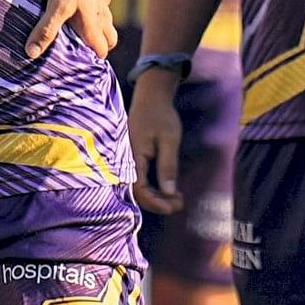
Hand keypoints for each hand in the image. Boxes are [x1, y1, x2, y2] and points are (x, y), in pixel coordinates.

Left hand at [26, 0, 126, 61]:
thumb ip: (46, 29)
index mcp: (93, 25)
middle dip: (100, 46)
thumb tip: (32, 53)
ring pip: (107, 22)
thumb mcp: (57, 5)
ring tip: (81, 29)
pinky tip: (82, 3)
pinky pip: (101, 3)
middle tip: (82, 47)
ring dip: (99, 28)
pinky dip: (95, 8)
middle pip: (109, 39)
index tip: (81, 63)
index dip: (94, 59)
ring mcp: (103, 0)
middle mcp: (101, 15)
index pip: (101, 50)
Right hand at [129, 70, 185, 214]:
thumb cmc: (161, 116)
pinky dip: (154, 188)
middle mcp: (125, 161)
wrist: (150, 97)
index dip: (155, 202)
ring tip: (178, 199)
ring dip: (157, 197)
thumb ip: (168, 166)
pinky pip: (139, 179)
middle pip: (137, 192)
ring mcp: (127, 160)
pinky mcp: (132, 159)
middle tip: (179, 205)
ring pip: (138, 188)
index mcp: (132, 156)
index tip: (173, 206)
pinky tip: (169, 189)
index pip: (139, 189)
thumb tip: (169, 192)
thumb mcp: (169, 140)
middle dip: (158, 203)